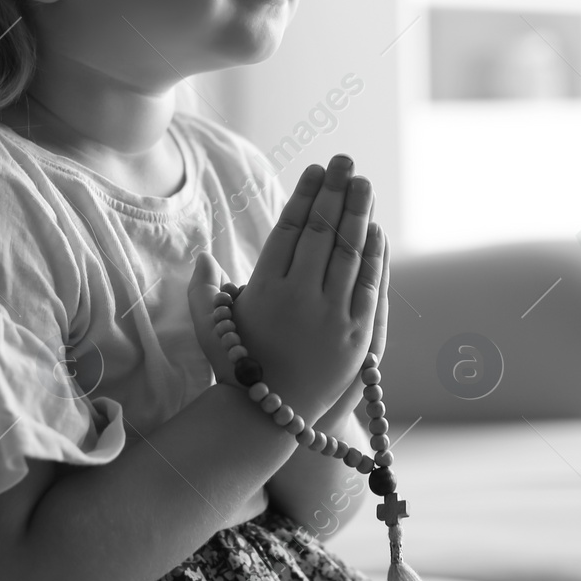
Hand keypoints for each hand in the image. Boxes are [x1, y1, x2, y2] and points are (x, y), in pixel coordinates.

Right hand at [187, 155, 384, 418]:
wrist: (271, 418)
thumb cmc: (237, 368)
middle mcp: (300, 297)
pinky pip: (370, 284)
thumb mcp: (210, 328)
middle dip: (335, 191)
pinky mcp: (357, 335)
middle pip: (322, 231)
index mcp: (265, 289)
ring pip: (349, 251)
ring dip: (359, 212)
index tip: (315, 169)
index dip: (305, 195)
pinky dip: (375, 254)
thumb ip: (205, 291)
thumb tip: (204, 258)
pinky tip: (376, 229)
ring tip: (364, 183)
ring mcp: (332, 315)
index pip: (289, 227)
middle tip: (346, 161)